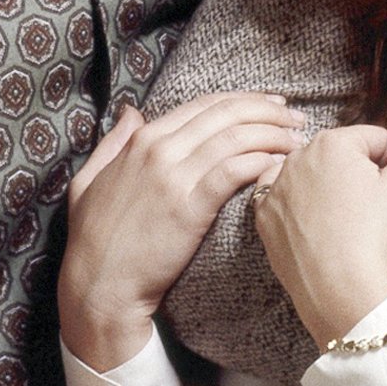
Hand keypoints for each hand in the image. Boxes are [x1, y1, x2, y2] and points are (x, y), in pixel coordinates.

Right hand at [61, 93, 301, 370]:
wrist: (99, 284)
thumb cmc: (94, 239)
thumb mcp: (88, 179)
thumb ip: (113, 142)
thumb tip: (133, 112)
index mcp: (142, 140)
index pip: (205, 104)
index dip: (245, 100)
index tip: (273, 105)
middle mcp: (159, 150)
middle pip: (227, 114)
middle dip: (270, 111)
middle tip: (298, 119)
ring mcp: (174, 177)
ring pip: (236, 138)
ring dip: (274, 134)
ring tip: (298, 142)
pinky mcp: (190, 207)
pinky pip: (234, 171)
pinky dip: (262, 162)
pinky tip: (280, 166)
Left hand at [255, 120, 386, 347]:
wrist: (338, 288)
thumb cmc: (373, 236)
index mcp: (333, 142)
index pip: (375, 140)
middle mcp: (297, 157)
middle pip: (341, 156)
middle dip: (357, 175)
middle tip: (368, 210)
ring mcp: (276, 187)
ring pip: (313, 176)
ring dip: (328, 189)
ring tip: (343, 221)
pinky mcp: (264, 216)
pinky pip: (285, 199)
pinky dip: (300, 207)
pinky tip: (317, 225)